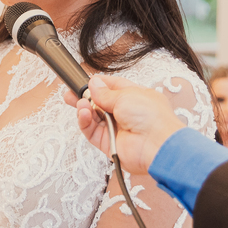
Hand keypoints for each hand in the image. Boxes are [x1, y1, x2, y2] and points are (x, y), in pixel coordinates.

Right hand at [63, 75, 186, 175]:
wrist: (155, 146)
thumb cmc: (151, 118)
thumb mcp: (126, 95)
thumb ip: (105, 92)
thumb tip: (94, 84)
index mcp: (136, 97)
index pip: (114, 87)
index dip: (100, 84)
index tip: (86, 81)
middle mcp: (127, 113)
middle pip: (100, 103)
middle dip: (85, 98)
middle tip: (71, 94)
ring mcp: (117, 129)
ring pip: (94, 118)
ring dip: (85, 109)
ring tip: (80, 104)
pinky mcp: (108, 143)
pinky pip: (92, 131)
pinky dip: (85, 122)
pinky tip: (83, 114)